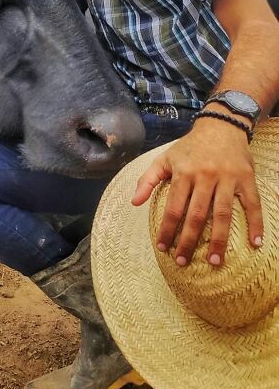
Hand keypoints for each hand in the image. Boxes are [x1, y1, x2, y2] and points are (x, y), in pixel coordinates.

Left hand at [131, 119, 262, 265]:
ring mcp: (228, 178)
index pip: (173, 207)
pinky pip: (252, 204)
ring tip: (214, 261)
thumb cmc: (189, 147)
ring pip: (223, 214)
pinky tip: (255, 244)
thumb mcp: (164, 159)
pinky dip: (255, 224)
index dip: (167, 229)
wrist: (221, 126)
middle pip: (197, 215)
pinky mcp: (246, 179)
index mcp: (184, 173)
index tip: (162, 248)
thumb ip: (148, 180)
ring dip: (219, 240)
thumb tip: (134, 203)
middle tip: (183, 262)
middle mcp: (205, 176)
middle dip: (189, 240)